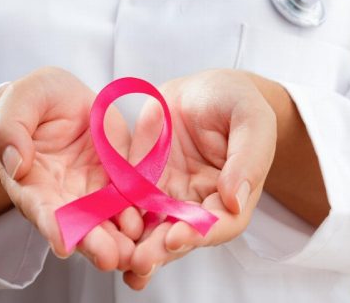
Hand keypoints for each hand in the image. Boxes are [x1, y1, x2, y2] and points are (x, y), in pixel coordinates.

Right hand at [0, 67, 141, 270]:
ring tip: (135, 250)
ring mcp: (94, 190)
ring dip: (121, 238)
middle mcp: (63, 195)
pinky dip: (142, 212)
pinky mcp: (119, 178)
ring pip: (108, 220)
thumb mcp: (18, 103)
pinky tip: (153, 221)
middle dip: (95, 243)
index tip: (63, 243)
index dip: (52, 225)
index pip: (41, 208)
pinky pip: (133, 198)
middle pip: (79, 225)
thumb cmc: (32, 101)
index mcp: (31, 181)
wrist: (61, 98)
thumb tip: (15, 163)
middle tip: (111, 258)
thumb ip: (9, 131)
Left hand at [121, 69, 276, 289]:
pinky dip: (113, 219)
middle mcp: (200, 202)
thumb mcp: (251, 119)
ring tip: (121, 259)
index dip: (201, 233)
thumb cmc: (237, 101)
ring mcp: (169, 194)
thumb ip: (248, 157)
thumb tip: (234, 199)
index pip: (222, 223)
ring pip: (152, 227)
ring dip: (137, 246)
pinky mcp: (142, 180)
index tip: (179, 237)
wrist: (206, 89)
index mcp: (234, 193)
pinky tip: (98, 230)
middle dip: (161, 249)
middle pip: (182, 234)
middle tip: (142, 259)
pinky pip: (126, 202)